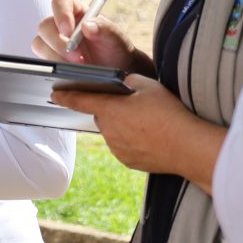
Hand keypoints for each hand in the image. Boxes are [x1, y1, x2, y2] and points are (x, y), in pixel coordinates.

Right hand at [32, 0, 143, 71]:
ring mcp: (53, 41)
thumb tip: (86, 26)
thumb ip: (104, 29)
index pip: (60, 2)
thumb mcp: (116, 37)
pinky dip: (55, 67)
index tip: (68, 31)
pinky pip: (43, 61)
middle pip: (45, 26)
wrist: (117, 69)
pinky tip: (71, 72)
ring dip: (57, 57)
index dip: (61, 14)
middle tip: (77, 57)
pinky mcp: (50, 57)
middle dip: (59, 43)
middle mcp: (61, 24)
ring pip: (39, 44)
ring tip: (78, 66)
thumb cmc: (116, 49)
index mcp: (76, 10)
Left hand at [54, 76, 212, 178]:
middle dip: (112, 110)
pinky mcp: (127, 161)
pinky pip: (123, 147)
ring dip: (122, 127)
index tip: (54, 95)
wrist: (188, 146)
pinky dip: (131, 141)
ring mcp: (117, 148)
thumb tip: (123, 83)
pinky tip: (149, 138)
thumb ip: (128, 81)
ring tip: (147, 124)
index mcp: (109, 109)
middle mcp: (108, 130)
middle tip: (133, 108)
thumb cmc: (168, 113)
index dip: (65, 96)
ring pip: (112, 132)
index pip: (79, 101)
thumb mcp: (148, 86)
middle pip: (102, 116)